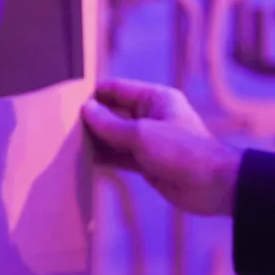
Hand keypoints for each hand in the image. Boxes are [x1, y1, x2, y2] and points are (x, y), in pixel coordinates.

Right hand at [81, 79, 242, 216]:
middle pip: (115, 113)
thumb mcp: (142, 135)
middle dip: (93, 118)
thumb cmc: (182, 152)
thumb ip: (111, 125)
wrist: (213, 185)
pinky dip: (106, 157)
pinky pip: (122, 156)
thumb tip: (86, 109)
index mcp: (156, 99)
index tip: (68, 100)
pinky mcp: (149, 162)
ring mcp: (150, 140)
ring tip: (67, 144)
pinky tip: (86, 160)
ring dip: (97, 140)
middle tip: (62, 126)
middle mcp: (152, 116)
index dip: (94, 93)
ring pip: (116, 136)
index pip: (118, 89)